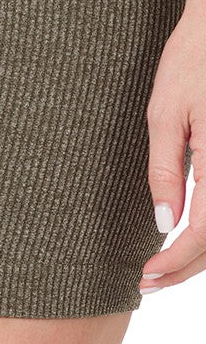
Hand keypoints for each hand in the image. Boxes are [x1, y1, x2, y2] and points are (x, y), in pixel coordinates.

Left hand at [140, 0, 205, 292]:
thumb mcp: (165, 114)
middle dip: (187, 267)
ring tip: (164, 267)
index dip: (176, 262)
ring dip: (203, 254)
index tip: (144, 276)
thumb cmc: (192, 61)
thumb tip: (164, 224)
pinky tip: (188, 236)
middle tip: (146, 282)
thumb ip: (165, 170)